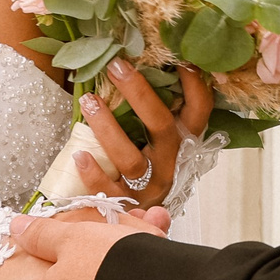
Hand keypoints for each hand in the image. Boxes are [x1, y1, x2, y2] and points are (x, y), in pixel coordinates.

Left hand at [71, 61, 210, 208]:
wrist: (144, 222)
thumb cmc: (148, 166)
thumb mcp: (162, 138)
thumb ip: (156, 107)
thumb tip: (137, 60)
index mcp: (183, 140)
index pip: (199, 109)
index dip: (194, 84)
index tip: (180, 57)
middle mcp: (171, 162)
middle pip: (161, 125)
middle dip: (139, 93)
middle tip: (116, 66)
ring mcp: (149, 185)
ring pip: (131, 159)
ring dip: (108, 128)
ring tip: (88, 101)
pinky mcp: (127, 205)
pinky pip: (109, 190)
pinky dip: (94, 173)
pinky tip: (80, 154)